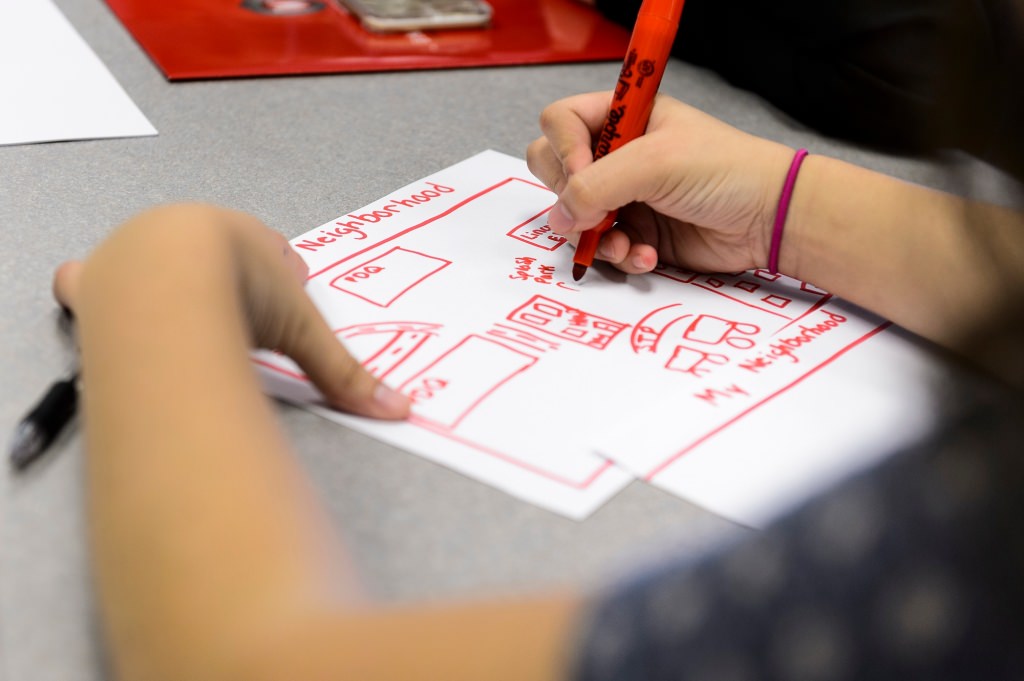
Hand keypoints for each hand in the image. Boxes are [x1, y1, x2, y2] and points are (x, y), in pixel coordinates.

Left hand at [52, 203, 409, 419]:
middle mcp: (191, 236)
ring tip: (177, 308)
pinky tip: (104, 307)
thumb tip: (397, 409)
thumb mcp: (302, 332)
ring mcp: (140, 251)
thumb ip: (344, 374)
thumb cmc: (239, 289)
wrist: (166, 276)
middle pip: (214, 250)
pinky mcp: (98, 278)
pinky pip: (92, 279)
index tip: (289, 283)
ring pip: (156, 258)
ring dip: (167, 278)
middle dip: (228, 271)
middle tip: (238, 300)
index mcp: (244, 238)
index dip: (282, 270)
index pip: (271, 250)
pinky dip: (96, 292)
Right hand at [527, 92, 795, 273]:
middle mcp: (617, 154)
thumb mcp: (655, 164)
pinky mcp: (636, 233)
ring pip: (574, 218)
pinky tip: (647, 257)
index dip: (564, 150)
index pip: (560, 123)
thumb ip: (597, 186)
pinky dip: (620, 256)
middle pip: (556, 172)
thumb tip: (558, 216)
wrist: (768, 219)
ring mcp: (624, 196)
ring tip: (625, 245)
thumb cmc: (724, 172)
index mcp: (622, 117)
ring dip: (594, 237)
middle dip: (572, 200)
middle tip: (598, 212)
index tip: (584, 173)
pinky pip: (603, 248)